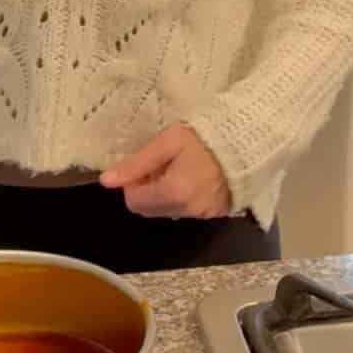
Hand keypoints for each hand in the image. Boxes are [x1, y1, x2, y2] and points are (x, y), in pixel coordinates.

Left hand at [99, 124, 231, 219]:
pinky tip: (192, 176)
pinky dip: (181, 197)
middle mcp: (187, 210)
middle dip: (146, 190)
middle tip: (159, 165)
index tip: (143, 164)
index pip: (134, 201)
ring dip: (163, 194)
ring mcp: (203, 215)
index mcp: (173, 193)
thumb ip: (136, 164)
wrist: (246, 141)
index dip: (132, 182)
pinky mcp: (216, 213)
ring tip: (177, 168)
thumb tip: (107, 181)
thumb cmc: (204, 136)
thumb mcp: (167, 142)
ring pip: (166, 211)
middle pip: (148, 210)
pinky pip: (186, 211)